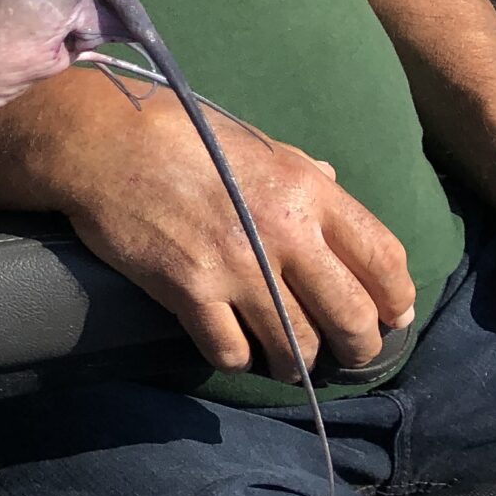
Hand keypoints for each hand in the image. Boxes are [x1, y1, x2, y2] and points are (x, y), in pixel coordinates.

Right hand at [49, 90, 415, 379]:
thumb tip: (334, 184)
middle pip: (351, 317)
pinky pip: (232, 352)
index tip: (391, 315)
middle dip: (358, 347)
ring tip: (288, 361)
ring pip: (297, 347)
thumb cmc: (177, 133)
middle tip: (348, 354)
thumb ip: (300, 170)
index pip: (383, 259)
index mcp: (305, 190)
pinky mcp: (189, 292)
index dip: (396, 297)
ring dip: (298, 363)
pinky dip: (238, 358)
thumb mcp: (252, 142)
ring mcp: (235, 267)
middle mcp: (281, 233)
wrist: (98, 141)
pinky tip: (232, 346)